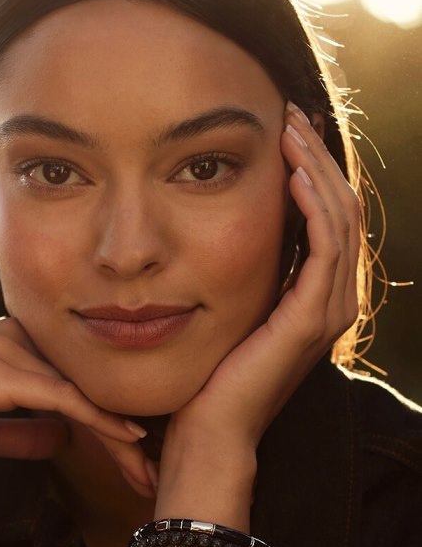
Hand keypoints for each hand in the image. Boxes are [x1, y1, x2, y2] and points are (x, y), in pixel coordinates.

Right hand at [0, 317, 152, 494]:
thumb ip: (20, 431)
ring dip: (120, 431)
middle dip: (123, 427)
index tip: (135, 455)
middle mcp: (14, 340)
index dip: (106, 416)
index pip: (72, 380)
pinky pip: (63, 396)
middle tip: (154, 469)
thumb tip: (60, 440)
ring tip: (149, 468)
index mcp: (9, 348)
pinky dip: (98, 418)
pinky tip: (128, 439)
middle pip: (86, 381)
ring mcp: (6, 351)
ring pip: (82, 389)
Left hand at [155, 103, 360, 521]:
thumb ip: (237, 274)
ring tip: (291, 129)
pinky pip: (324, 248)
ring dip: (317, 169)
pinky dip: (314, 206)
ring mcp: (326, 311)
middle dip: (317, 157)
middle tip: (290, 114)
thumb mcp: (224, 311)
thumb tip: (213, 232)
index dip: (311, 171)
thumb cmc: (206, 377)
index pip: (327, 218)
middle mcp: (331, 301)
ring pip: (339, 220)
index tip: (283, 131)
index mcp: (313, 298)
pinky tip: (293, 173)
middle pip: (341, 209)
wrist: (207, 433)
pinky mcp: (310, 320)